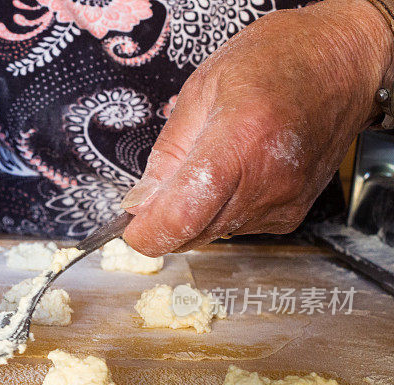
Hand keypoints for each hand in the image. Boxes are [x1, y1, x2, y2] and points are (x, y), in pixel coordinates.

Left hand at [122, 0, 393, 255]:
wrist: (342, 64)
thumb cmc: (277, 61)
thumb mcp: (202, 89)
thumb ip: (167, 155)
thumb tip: (139, 203)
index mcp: (239, 140)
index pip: (182, 216)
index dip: (147, 232)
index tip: (131, 228)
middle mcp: (266, 179)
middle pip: (193, 233)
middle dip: (165, 221)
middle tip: (159, 191)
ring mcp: (283, 201)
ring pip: (212, 234)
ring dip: (194, 215)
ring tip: (207, 167)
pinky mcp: (291, 214)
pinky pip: (236, 228)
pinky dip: (221, 211)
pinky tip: (232, 176)